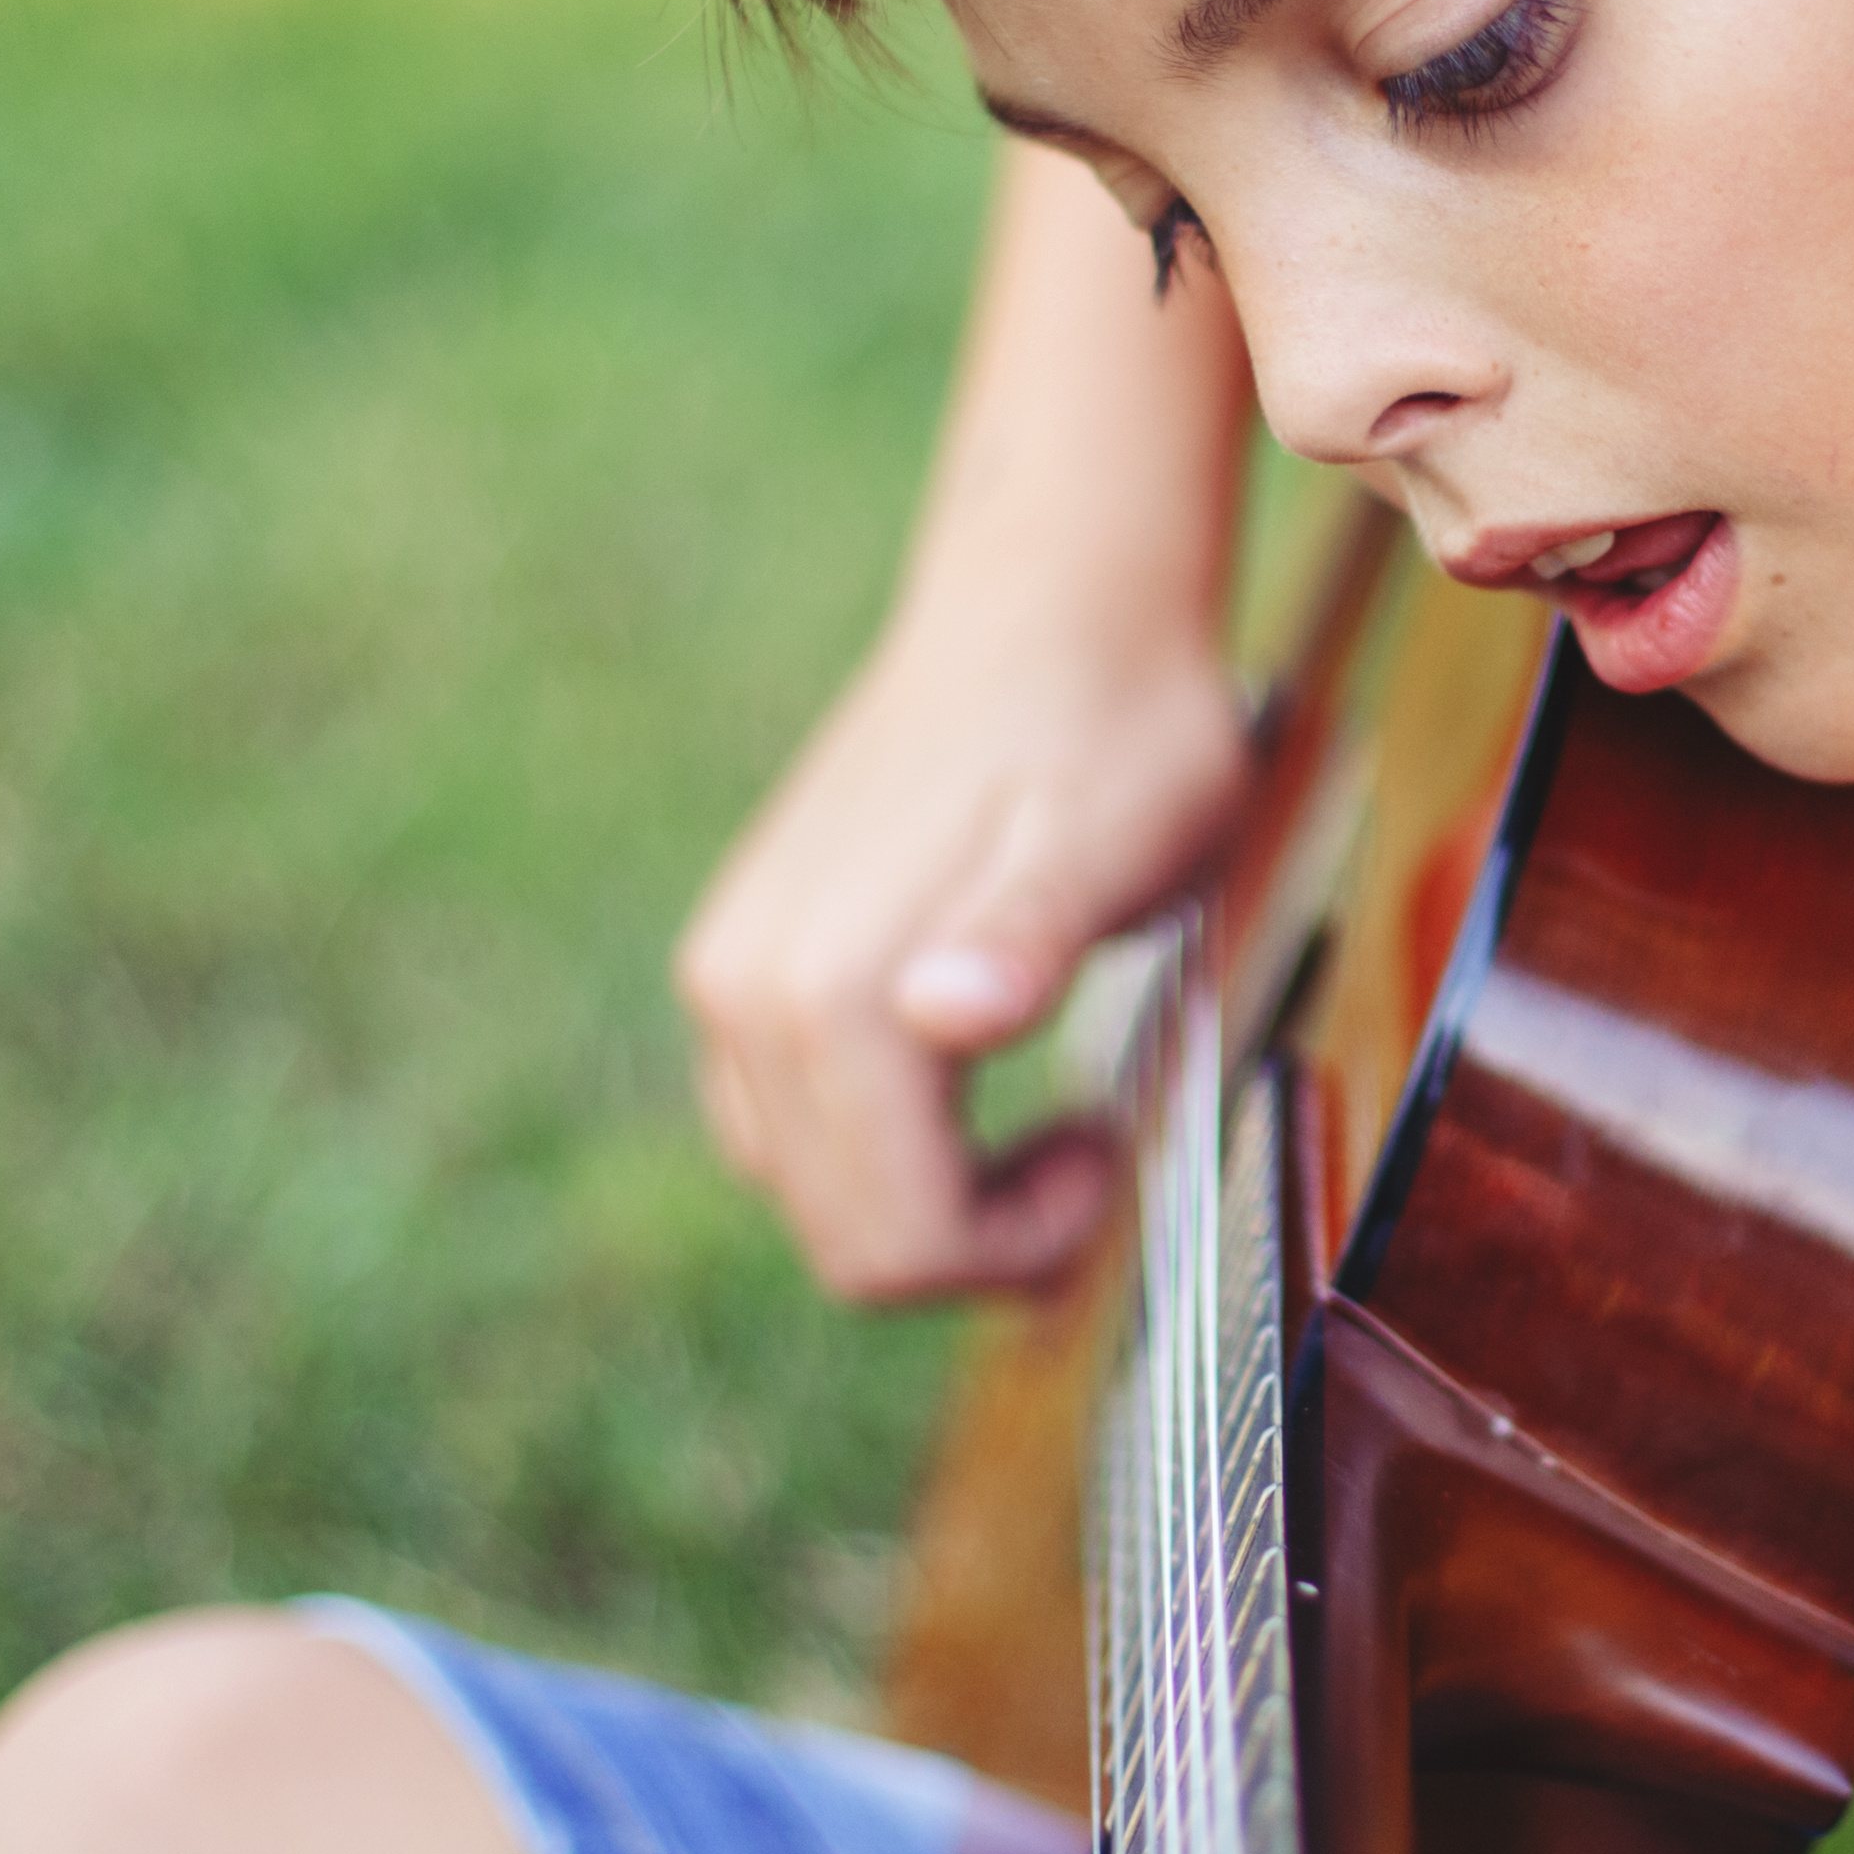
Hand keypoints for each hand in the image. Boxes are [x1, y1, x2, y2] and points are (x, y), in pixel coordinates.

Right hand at [681, 149, 1256, 1300]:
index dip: (1020, 1247)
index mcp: (829, 988)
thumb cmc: (1118, 727)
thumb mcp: (1123, 842)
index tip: (1109, 1155)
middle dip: (977, 1238)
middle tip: (1091, 1149)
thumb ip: (1031, 936)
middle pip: (844, 1239)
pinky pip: (792, 1125)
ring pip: (812, 1193)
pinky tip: (979, 1072)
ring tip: (1048, 1115)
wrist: (1056, 607)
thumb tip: (938, 1013)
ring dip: (934, 1196)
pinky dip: (889, 1144)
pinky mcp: (742, 961)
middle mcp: (744, 990)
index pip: (896, 1243)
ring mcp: (730, 976)